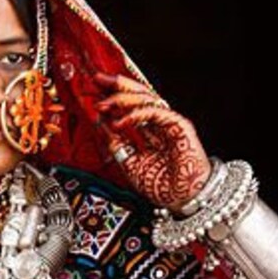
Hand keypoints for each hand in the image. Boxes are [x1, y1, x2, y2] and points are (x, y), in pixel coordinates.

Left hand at [94, 72, 210, 209]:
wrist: (183, 200)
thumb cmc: (163, 186)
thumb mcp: (130, 163)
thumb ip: (117, 143)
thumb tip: (101, 124)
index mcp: (151, 129)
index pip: (131, 104)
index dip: (114, 94)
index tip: (94, 89)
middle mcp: (161, 121)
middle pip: (140, 94)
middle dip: (118, 84)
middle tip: (97, 78)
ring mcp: (171, 122)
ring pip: (147, 99)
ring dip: (123, 98)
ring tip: (103, 103)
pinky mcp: (180, 126)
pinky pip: (156, 112)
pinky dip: (136, 115)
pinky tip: (119, 122)